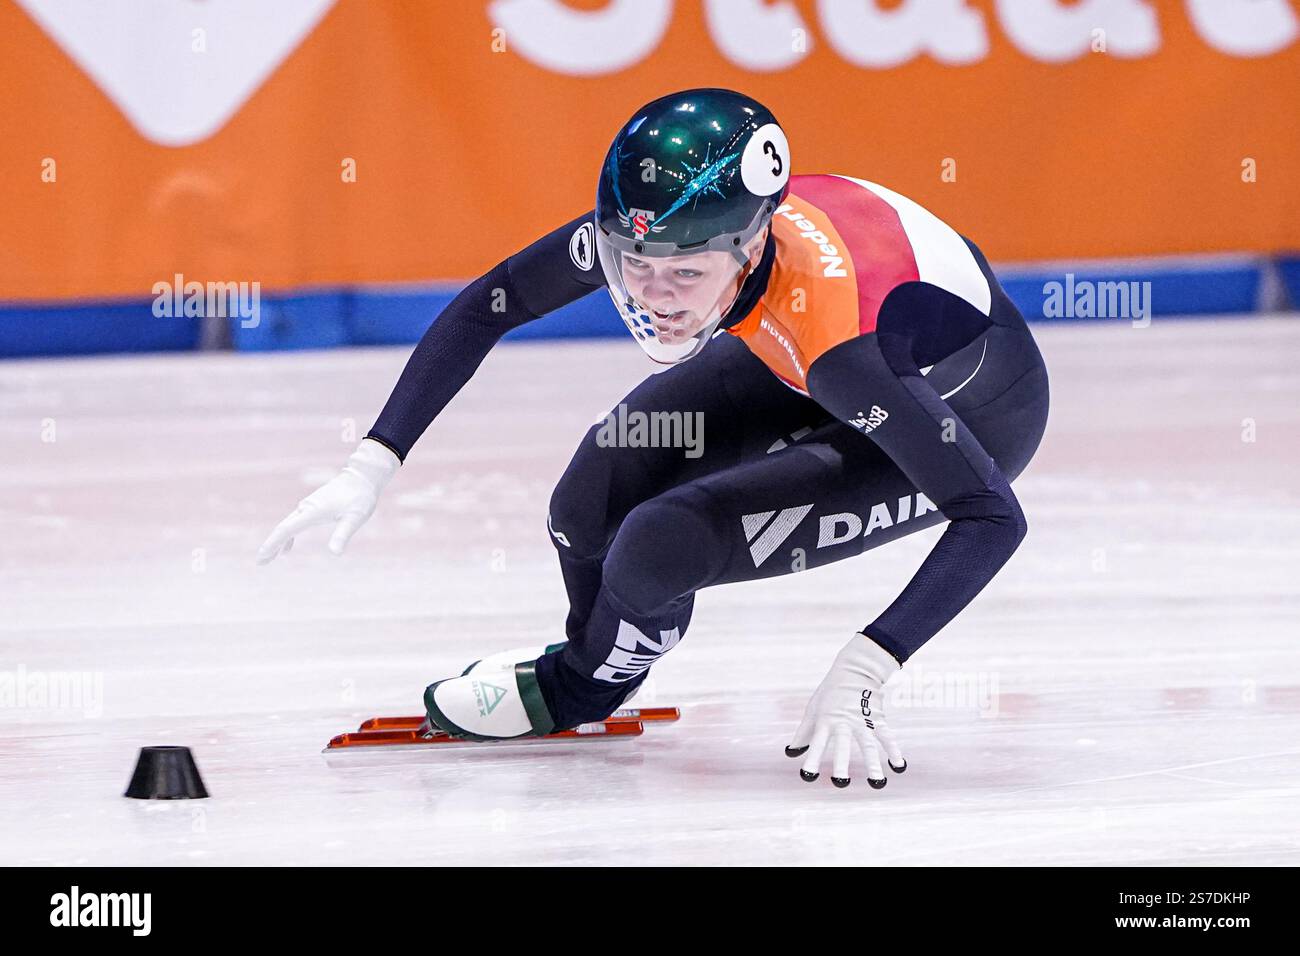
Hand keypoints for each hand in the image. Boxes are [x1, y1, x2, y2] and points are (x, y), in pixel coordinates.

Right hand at [257, 438, 400, 563]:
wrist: (362, 477)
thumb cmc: (360, 498)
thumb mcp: (355, 518)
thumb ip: (343, 534)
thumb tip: (335, 553)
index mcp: (313, 511)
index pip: (287, 530)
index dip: (273, 544)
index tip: (262, 557)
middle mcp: (306, 508)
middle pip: (283, 528)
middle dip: (271, 545)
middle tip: (260, 562)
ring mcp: (308, 506)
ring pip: (288, 525)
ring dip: (277, 541)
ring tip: (269, 557)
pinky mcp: (313, 506)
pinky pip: (295, 522)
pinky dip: (288, 534)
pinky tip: (287, 547)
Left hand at [786, 632, 906, 788]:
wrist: (855, 669)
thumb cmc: (829, 693)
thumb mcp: (812, 710)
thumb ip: (803, 733)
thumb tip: (790, 753)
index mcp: (825, 721)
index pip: (816, 743)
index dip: (812, 759)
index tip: (807, 776)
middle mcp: (843, 722)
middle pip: (842, 745)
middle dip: (841, 764)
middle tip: (840, 783)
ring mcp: (862, 721)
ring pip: (867, 744)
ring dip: (873, 764)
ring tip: (877, 783)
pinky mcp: (878, 718)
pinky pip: (887, 736)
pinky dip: (894, 750)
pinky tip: (899, 766)